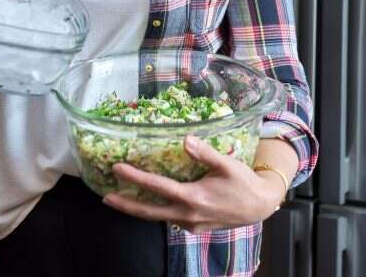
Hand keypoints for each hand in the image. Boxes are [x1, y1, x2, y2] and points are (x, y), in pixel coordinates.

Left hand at [102, 135, 286, 233]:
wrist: (260, 207)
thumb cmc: (244, 183)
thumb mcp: (227, 164)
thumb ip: (205, 153)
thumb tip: (185, 139)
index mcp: (193, 198)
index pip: (157, 187)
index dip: (135, 177)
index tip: (117, 169)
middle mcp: (187, 214)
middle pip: (149, 212)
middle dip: (126, 205)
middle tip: (105, 197)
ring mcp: (190, 224)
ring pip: (158, 217)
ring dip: (138, 209)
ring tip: (120, 199)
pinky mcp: (194, 227)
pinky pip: (169, 219)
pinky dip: (156, 211)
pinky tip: (150, 203)